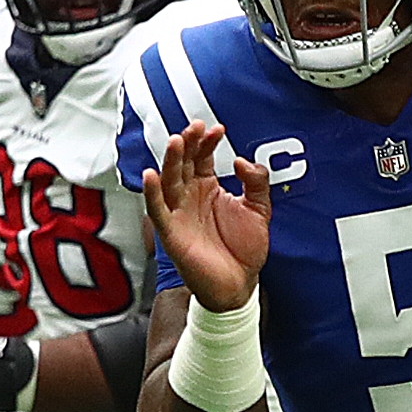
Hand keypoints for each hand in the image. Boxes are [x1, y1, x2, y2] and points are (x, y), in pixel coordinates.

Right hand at [140, 120, 268, 316]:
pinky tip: (151, 175)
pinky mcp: (171, 232)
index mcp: (208, 188)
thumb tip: (241, 160)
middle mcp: (190, 197)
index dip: (208, 142)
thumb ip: (256, 182)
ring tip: (176, 141)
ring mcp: (179, 213)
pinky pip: (158, 210)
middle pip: (183, 163)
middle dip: (188, 144)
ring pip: (169, 181)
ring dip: (170, 160)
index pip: (202, 157)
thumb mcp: (260, 210)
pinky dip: (152, 194)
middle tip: (195, 127)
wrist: (239, 284)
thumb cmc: (245, 249)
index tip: (218, 129)